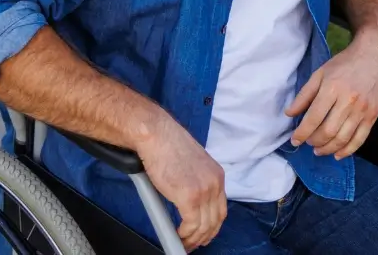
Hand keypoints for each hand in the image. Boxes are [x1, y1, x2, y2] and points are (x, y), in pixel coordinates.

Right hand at [137, 115, 226, 250]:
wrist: (157, 134)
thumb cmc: (168, 144)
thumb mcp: (192, 164)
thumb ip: (197, 182)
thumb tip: (190, 202)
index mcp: (216, 175)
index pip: (221, 209)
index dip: (212, 226)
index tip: (204, 234)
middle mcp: (214, 183)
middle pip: (215, 221)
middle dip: (204, 237)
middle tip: (192, 244)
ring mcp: (203, 191)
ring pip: (203, 227)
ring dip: (193, 239)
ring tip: (183, 243)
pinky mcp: (189, 198)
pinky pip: (191, 226)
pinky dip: (185, 235)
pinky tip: (178, 236)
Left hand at [285, 30, 377, 159]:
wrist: (373, 57)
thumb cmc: (343, 64)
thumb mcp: (319, 73)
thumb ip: (304, 95)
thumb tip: (289, 114)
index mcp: (332, 88)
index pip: (314, 117)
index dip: (302, 132)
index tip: (294, 140)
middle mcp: (348, 101)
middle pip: (328, 131)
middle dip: (314, 142)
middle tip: (307, 143)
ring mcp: (362, 110)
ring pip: (343, 139)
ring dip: (328, 149)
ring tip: (318, 150)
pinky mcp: (373, 116)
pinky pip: (360, 140)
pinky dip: (347, 151)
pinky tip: (337, 153)